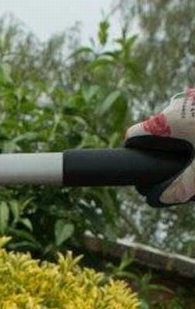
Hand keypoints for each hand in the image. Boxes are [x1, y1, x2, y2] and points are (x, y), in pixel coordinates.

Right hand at [124, 89, 194, 204]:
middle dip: (167, 152)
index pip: (134, 136)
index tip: (146, 168)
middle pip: (159, 132)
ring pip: (181, 124)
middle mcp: (177, 104)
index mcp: (168, 121)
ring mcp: (193, 98)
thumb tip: (165, 197)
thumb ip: (184, 185)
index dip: (135, 154)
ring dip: (188, 142)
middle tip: (185, 168)